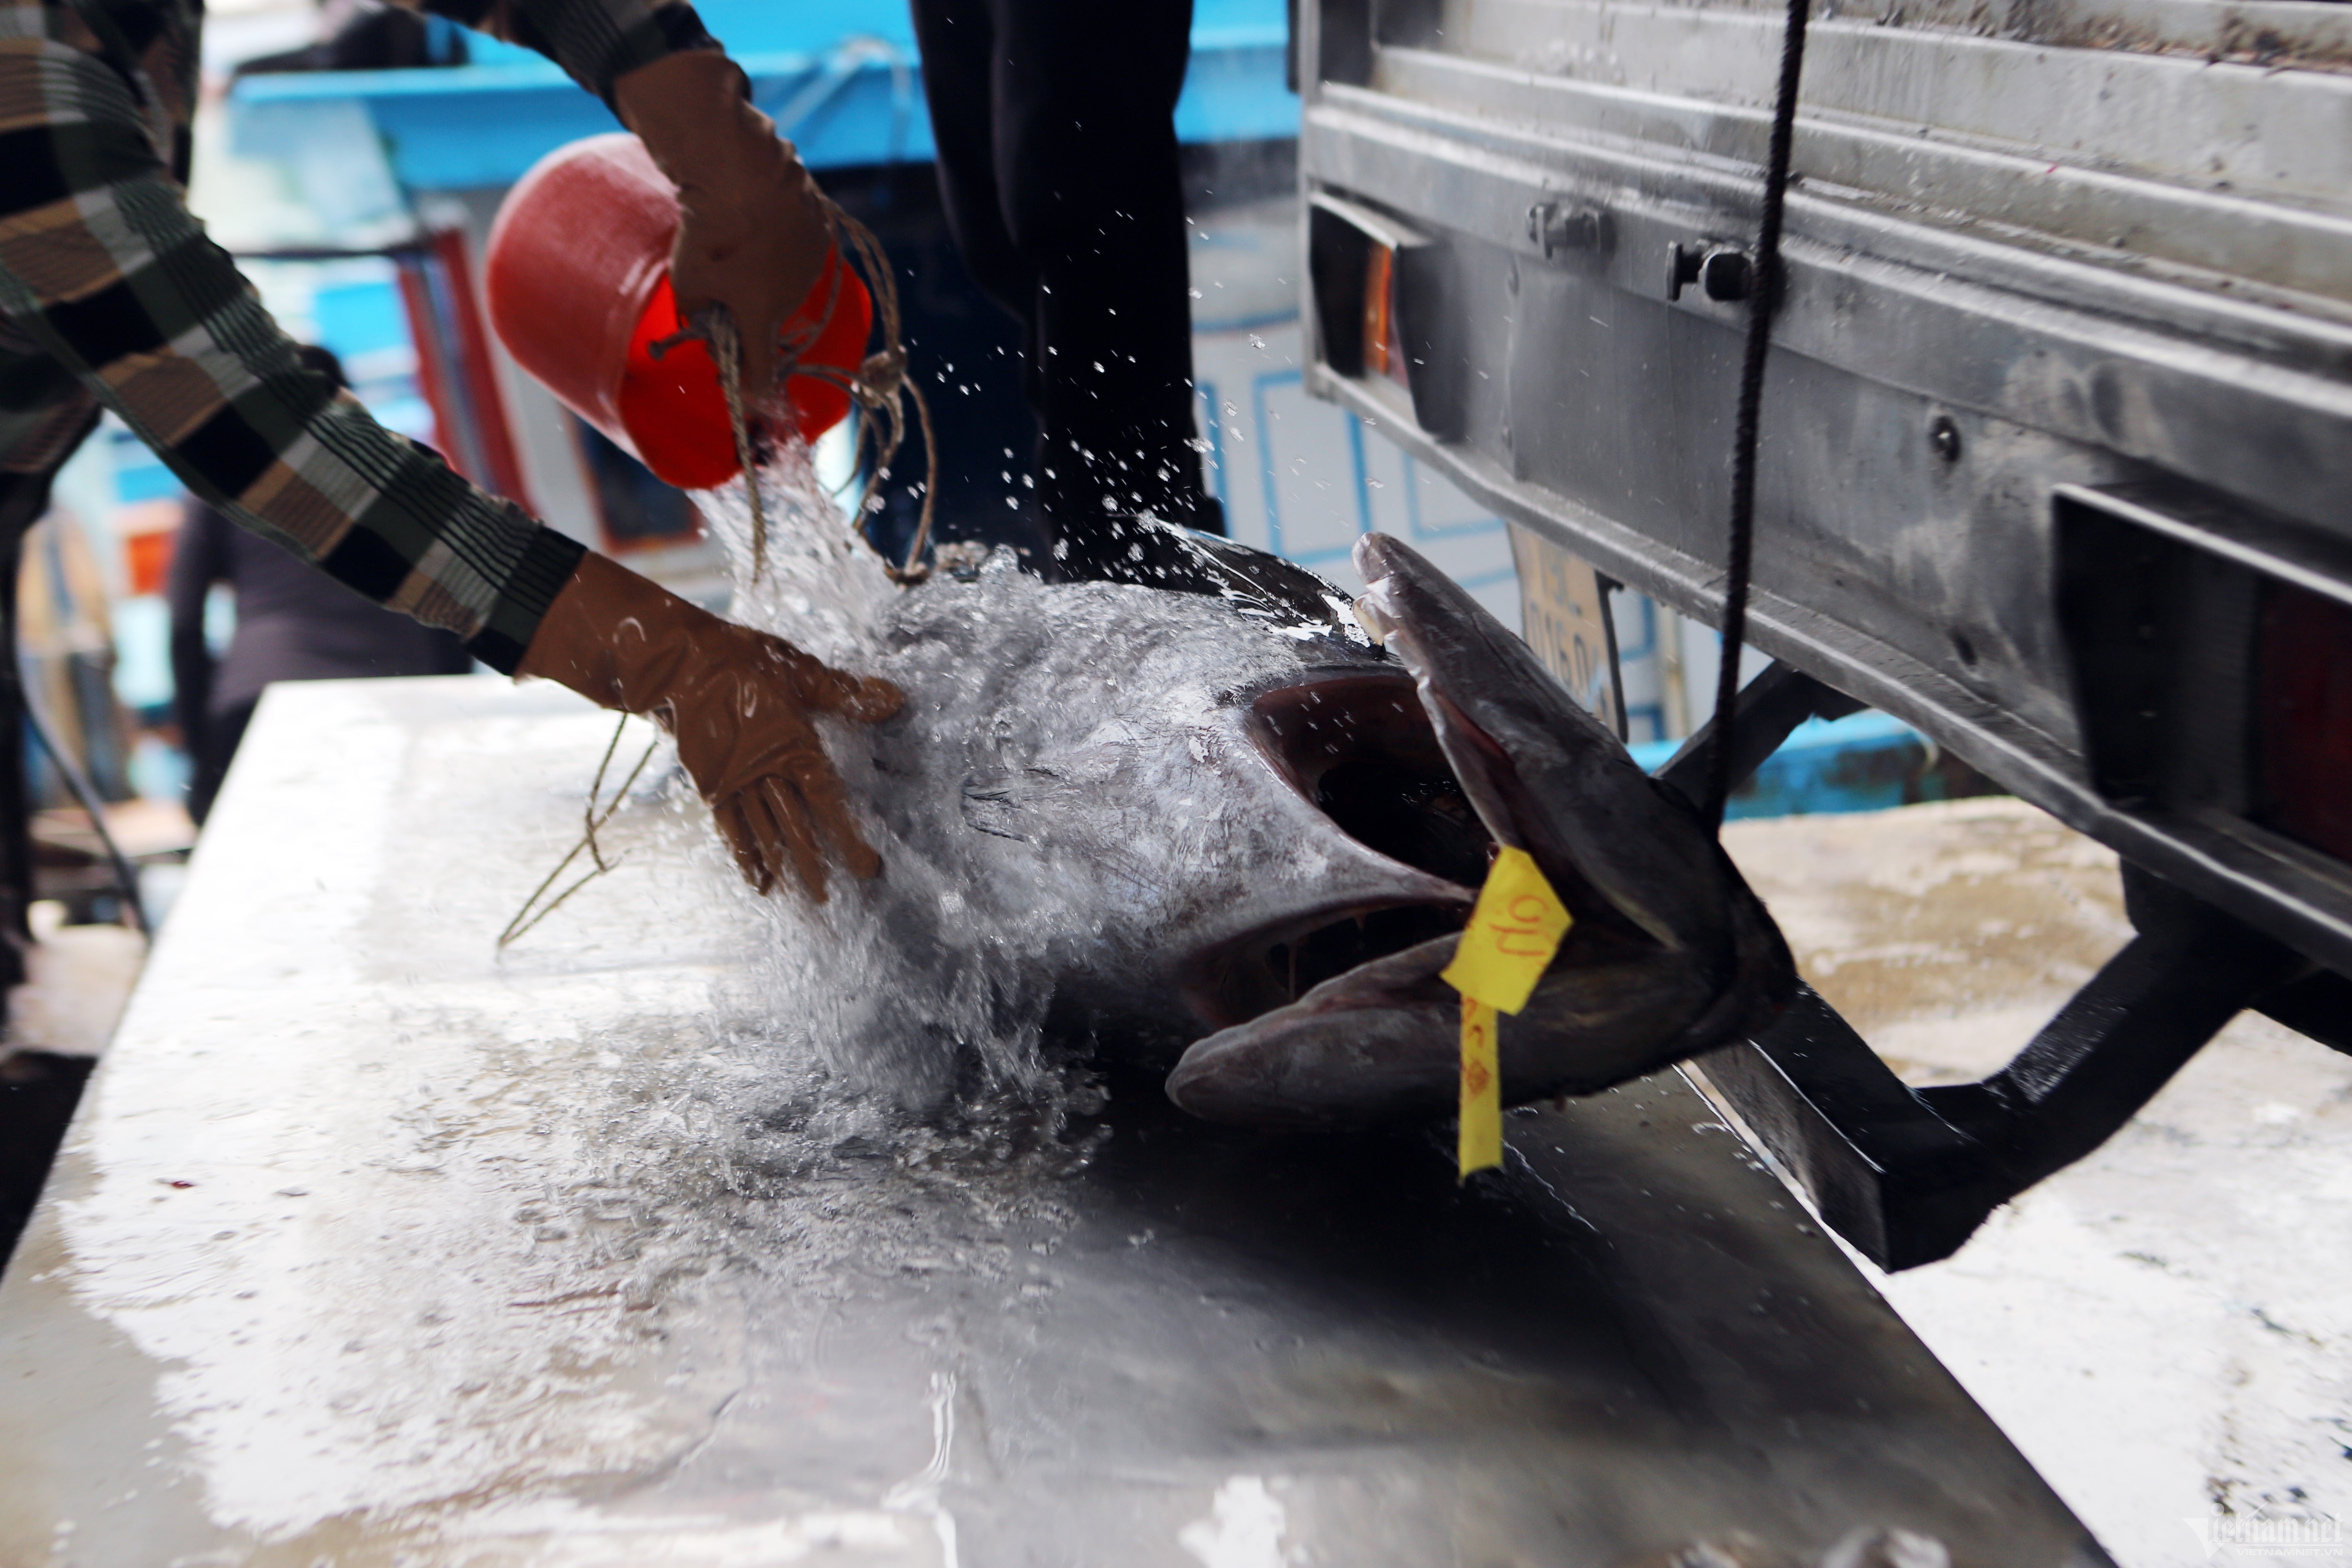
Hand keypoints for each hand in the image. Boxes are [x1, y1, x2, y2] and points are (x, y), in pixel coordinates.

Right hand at [517, 551, 901, 898]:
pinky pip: (730, 829)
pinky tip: (758, 881)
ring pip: (764, 834)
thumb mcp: (800, 671)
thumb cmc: (742, 661)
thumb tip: (895, 699)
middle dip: (816, 864)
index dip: (847, 837)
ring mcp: (734, 781)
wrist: (676, 662)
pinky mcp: (709, 784)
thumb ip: (845, 692)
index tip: (867, 867)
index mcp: (791, 745)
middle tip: (832, 899)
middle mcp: (764, 771)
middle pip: (796, 828)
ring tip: (801, 898)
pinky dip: (744, 856)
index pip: (827, 801)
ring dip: (784, 868)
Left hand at [612, 48, 834, 406]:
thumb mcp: (685, 281)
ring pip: (786, 287)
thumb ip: (693, 314)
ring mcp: (811, 267)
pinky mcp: (821, 234)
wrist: (742, 170)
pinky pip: (800, 255)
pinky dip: (782, 251)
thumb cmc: (709, 232)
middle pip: (770, 323)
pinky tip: (761, 228)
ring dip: (766, 282)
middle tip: (720, 294)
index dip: (751, 387)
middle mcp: (793, 300)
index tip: (743, 391)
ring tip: (739, 248)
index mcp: (761, 318)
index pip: (761, 373)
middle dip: (750, 318)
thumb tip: (702, 326)